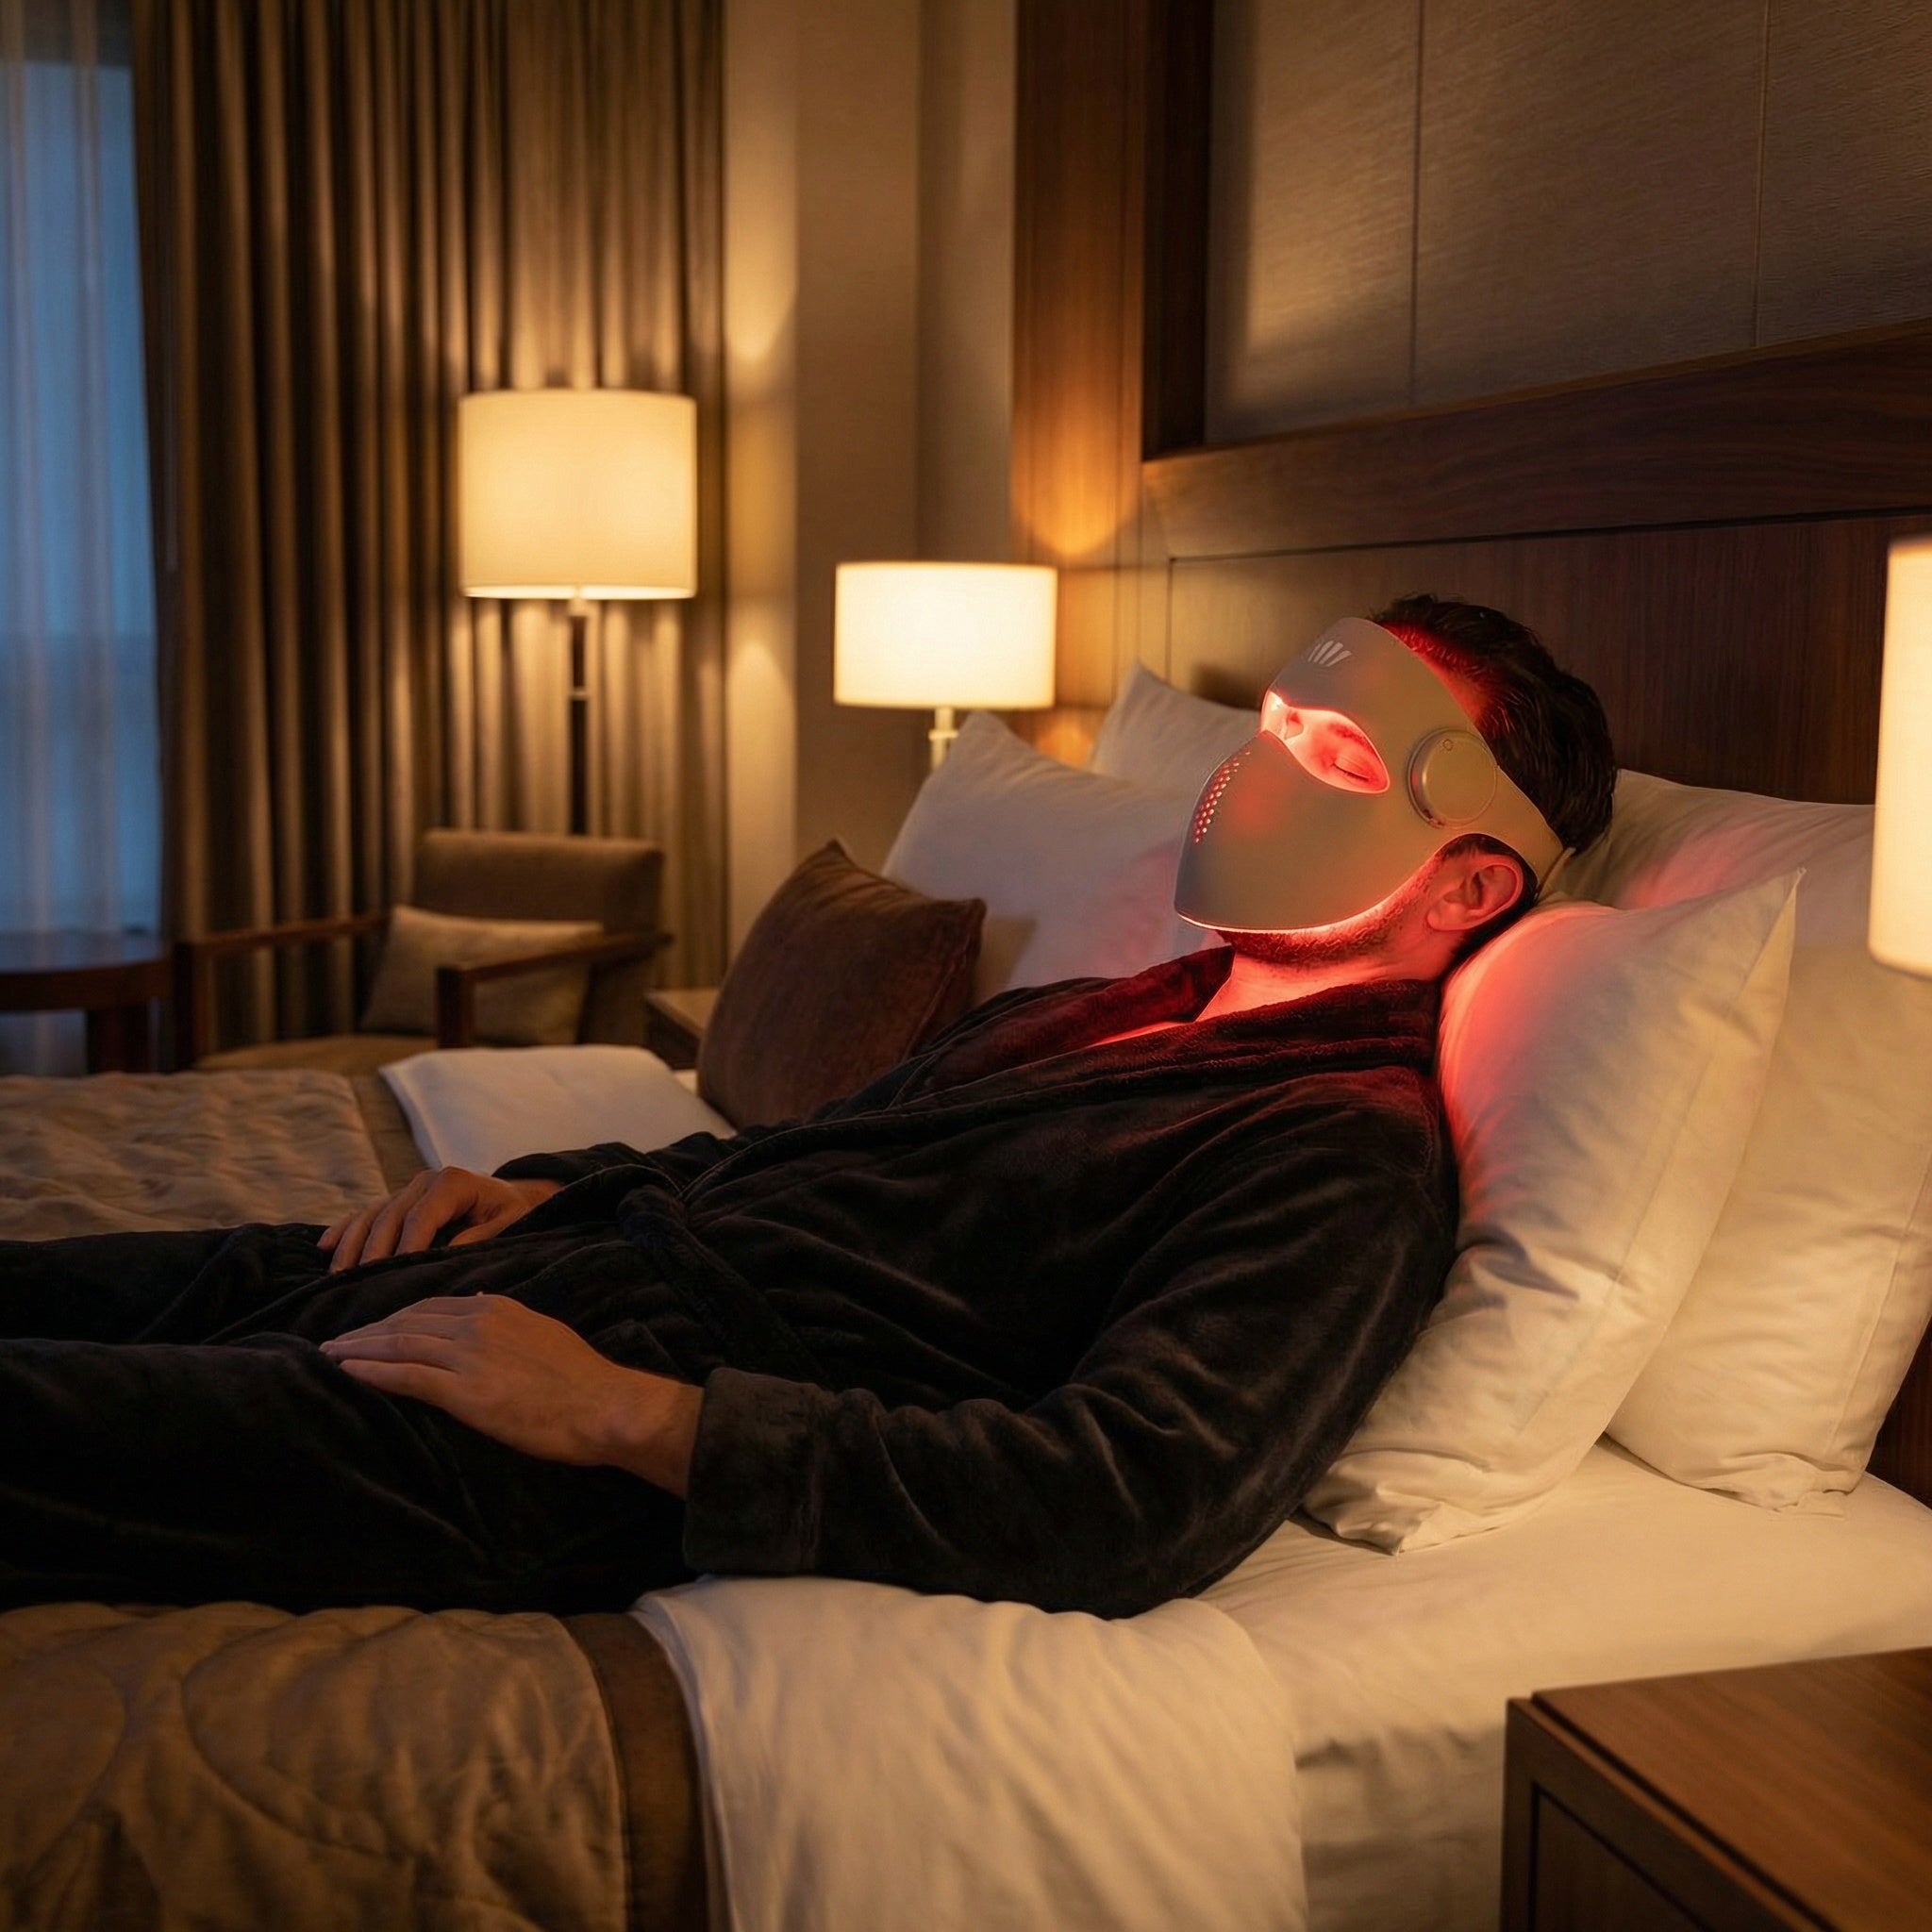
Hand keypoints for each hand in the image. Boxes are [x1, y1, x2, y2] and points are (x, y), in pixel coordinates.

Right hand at [320, 1167, 562, 1272]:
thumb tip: (446, 1255)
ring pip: (371, 1215)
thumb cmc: (512, 1213)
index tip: (392, 1275)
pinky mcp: (397, 1200)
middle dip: (372, 1251)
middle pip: (389, 1216)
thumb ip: (481, 1238)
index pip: (421, 1216)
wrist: (511, 1196)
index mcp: (453, 1182)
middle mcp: (425, 1181)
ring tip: (336, 1276)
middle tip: (355, 1284)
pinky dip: (344, 1229)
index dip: (405, 1246)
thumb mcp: (510, 1224)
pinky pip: (365, 1213)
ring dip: (351, 1245)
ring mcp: (407, 1188)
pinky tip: (325, 1248)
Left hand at [320, 1295, 701, 1494]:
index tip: (371, 1327)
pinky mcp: (465, 1391)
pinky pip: (406, 1375)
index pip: (430, 1306)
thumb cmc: (581, 1378)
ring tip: (330, 1355)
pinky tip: (347, 1372)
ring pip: (399, 1344)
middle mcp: (477, 1324)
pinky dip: (372, 1371)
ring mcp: (469, 1356)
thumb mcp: (542, 1330)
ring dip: (358, 1349)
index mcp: (496, 1308)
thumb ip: (507, 1317)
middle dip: (367, 1330)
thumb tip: (481, 1299)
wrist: (603, 1404)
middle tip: (335, 1341)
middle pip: (407, 1321)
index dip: (395, 1317)